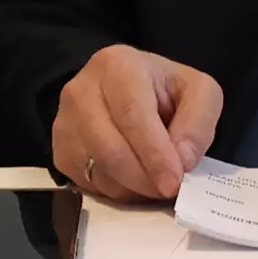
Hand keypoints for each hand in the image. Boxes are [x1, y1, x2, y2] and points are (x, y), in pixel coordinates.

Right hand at [49, 46, 223, 203]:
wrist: (122, 89)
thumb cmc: (162, 90)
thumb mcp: (197, 91)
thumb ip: (199, 121)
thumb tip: (182, 161)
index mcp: (116, 66)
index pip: (132, 116)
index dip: (154, 154)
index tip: (173, 181)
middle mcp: (81, 91)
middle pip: (110, 148)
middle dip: (145, 179)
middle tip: (170, 189)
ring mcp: (64, 123)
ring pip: (98, 171)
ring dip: (133, 189)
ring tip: (156, 182)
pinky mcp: (59, 152)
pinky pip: (88, 185)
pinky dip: (117, 192)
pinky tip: (134, 180)